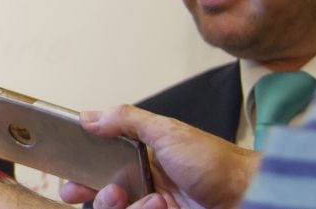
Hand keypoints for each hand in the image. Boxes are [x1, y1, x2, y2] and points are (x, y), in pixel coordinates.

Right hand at [60, 105, 258, 208]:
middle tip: (76, 191)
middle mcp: (144, 180)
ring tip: (145, 199)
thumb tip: (89, 116)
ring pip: (114, 208)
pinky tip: (160, 206)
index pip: (99, 158)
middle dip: (86, 191)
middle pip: (99, 189)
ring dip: (119, 205)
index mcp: (141, 153)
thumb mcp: (168, 131)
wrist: (251, 195)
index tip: (64, 171)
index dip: (80, 165)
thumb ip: (127, 119)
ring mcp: (152, 203)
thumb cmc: (216, 162)